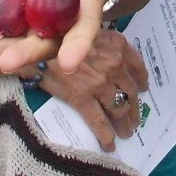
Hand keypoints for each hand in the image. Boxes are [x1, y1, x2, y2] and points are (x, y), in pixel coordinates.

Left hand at [0, 0, 157, 78]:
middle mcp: (61, 17)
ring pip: (19, 36)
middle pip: (46, 40)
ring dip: (2, 48)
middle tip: (7, 64)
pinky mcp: (13, 1)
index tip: (69, 65)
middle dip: (27, 53)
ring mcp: (34, 12)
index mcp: (88, 2)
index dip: (78, 46)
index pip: (85, 28)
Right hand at [32, 28, 147, 149]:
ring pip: (119, 108)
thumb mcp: (87, 30)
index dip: (141, 80)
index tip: (143, 88)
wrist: (33, 44)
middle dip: (134, 108)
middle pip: (130, 91)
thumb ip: (103, 45)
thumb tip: (111, 62)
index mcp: (117, 44)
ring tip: (126, 133)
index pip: (137, 66)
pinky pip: (99, 121)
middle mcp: (113, 63)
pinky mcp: (82, 98)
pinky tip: (109, 144)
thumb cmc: (57, 34)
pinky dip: (106, 135)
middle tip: (134, 119)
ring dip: (124, 123)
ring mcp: (99, 82)